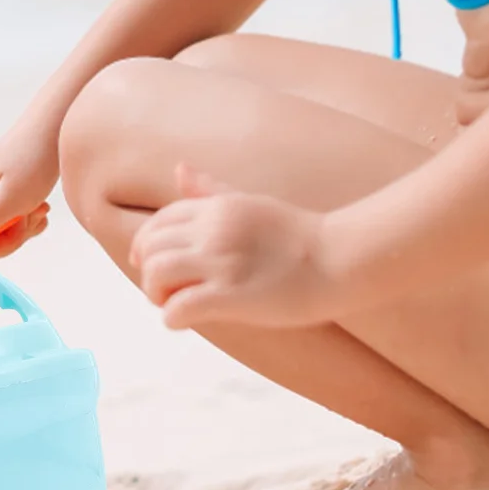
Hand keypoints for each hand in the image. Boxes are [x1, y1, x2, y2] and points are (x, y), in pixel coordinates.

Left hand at [128, 163, 341, 329]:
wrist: (340, 258)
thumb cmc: (299, 235)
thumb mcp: (250, 202)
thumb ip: (211, 190)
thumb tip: (178, 169)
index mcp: (217, 207)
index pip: (158, 223)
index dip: (148, 247)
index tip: (155, 266)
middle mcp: (213, 230)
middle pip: (150, 248)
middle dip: (149, 273)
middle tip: (166, 291)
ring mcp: (221, 262)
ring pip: (155, 274)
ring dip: (157, 295)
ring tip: (174, 304)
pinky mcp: (232, 296)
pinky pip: (178, 308)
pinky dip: (172, 318)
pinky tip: (186, 320)